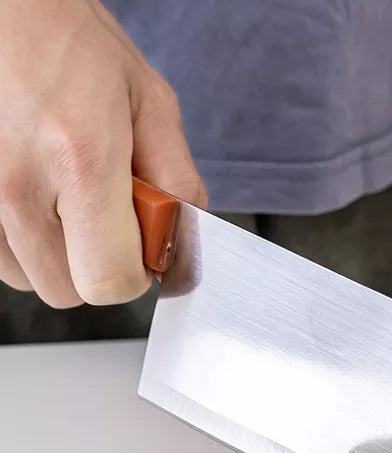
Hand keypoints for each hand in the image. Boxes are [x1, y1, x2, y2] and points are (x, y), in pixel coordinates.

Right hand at [0, 0, 205, 308]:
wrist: (4, 9)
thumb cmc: (76, 48)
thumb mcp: (152, 107)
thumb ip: (178, 187)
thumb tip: (181, 259)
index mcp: (81, 160)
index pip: (110, 282)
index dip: (134, 273)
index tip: (140, 244)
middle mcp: (17, 184)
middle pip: (68, 292)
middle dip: (97, 264)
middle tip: (102, 213)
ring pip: (30, 278)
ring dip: (57, 253)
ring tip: (63, 192)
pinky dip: (21, 240)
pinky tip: (34, 194)